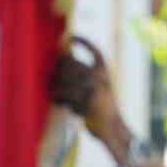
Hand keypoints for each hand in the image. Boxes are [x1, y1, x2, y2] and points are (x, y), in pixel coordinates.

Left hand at [52, 35, 128, 149]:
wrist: (113, 129)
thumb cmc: (103, 108)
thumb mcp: (101, 86)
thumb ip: (87, 73)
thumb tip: (64, 57)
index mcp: (104, 72)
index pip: (95, 50)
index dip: (83, 41)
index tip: (71, 37)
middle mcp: (99, 78)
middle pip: (70, 63)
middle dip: (59, 69)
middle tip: (54, 78)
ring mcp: (92, 90)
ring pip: (64, 79)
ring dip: (56, 86)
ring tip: (55, 92)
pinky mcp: (84, 103)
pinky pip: (64, 95)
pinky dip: (58, 98)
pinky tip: (59, 102)